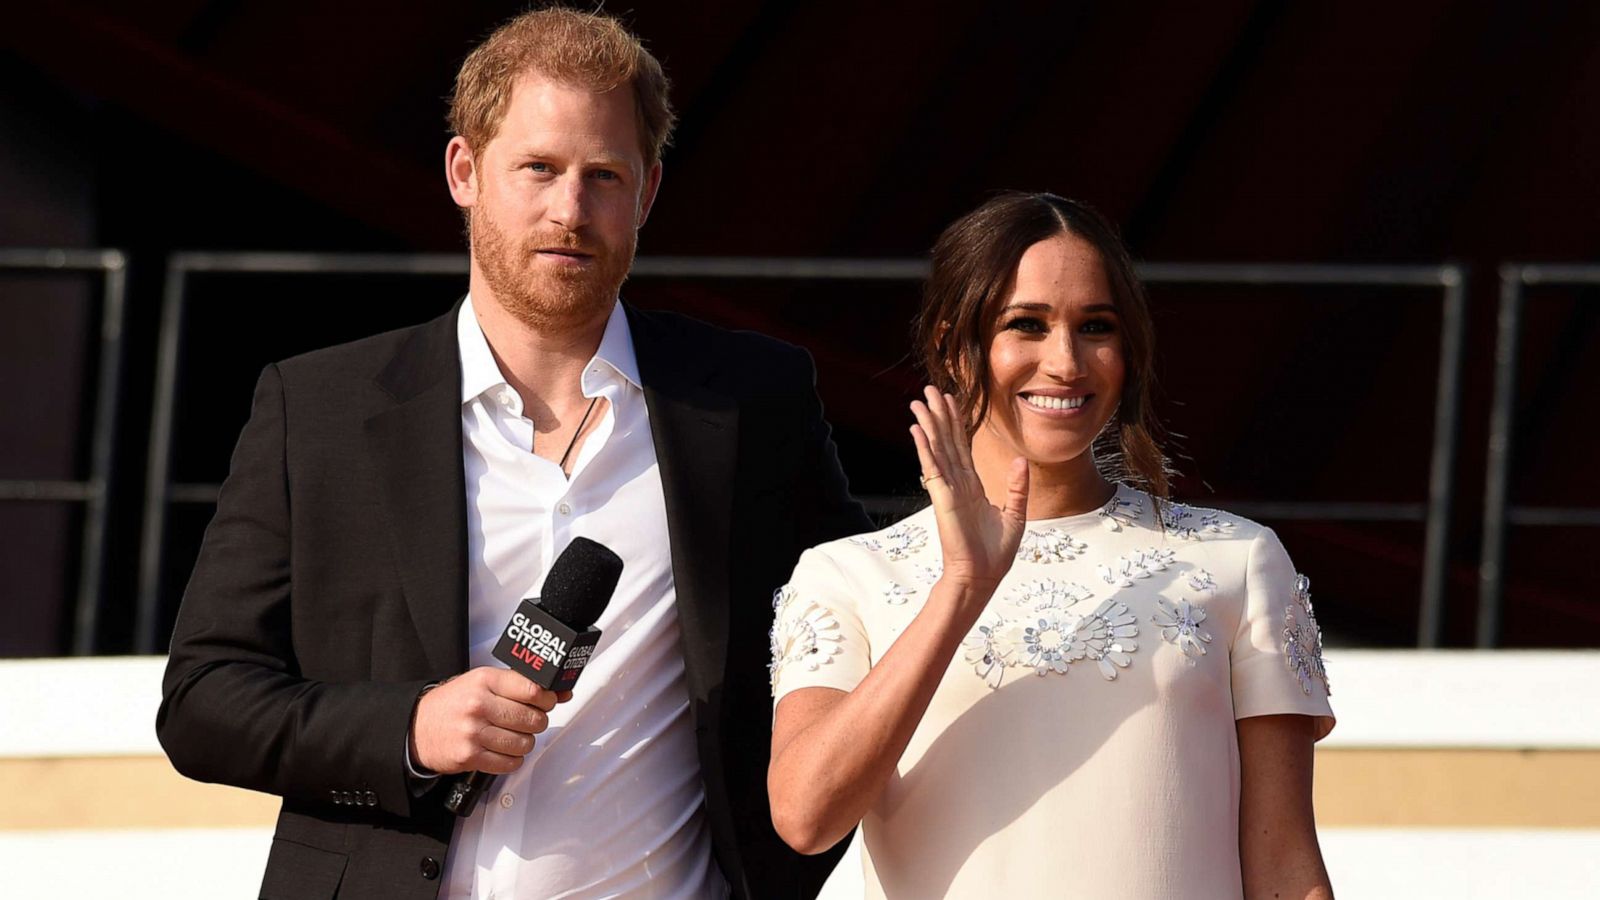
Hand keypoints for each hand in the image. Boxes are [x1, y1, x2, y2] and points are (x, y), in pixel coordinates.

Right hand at [408, 667, 573, 775]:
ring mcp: (474, 732)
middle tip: (527, 721)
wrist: (416, 727)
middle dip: (536, 722)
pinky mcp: (470, 756)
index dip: (547, 699)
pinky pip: (509, 763)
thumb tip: (561, 692)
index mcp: (485, 681)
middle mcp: (479, 705)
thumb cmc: (452, 703)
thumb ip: (519, 685)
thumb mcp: (482, 683)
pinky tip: (502, 750)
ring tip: (512, 736)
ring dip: (524, 742)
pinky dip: (512, 759)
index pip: (532, 690)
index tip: (547, 702)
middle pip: (533, 719)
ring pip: (524, 743)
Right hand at [910, 386, 1028, 595]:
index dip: (957, 423)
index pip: (963, 447)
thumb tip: (1021, 460)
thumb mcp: (1016, 514)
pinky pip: (933, 468)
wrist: (983, 576)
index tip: (951, 400)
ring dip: (928, 424)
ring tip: (919, 402)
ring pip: (937, 449)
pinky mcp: (944, 499)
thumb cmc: (996, 553)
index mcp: (973, 486)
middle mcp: (957, 484)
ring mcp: (948, 490)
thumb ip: (1018, 486)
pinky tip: (918, 430)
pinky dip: (925, 448)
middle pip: (946, 441)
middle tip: (929, 389)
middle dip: (938, 415)